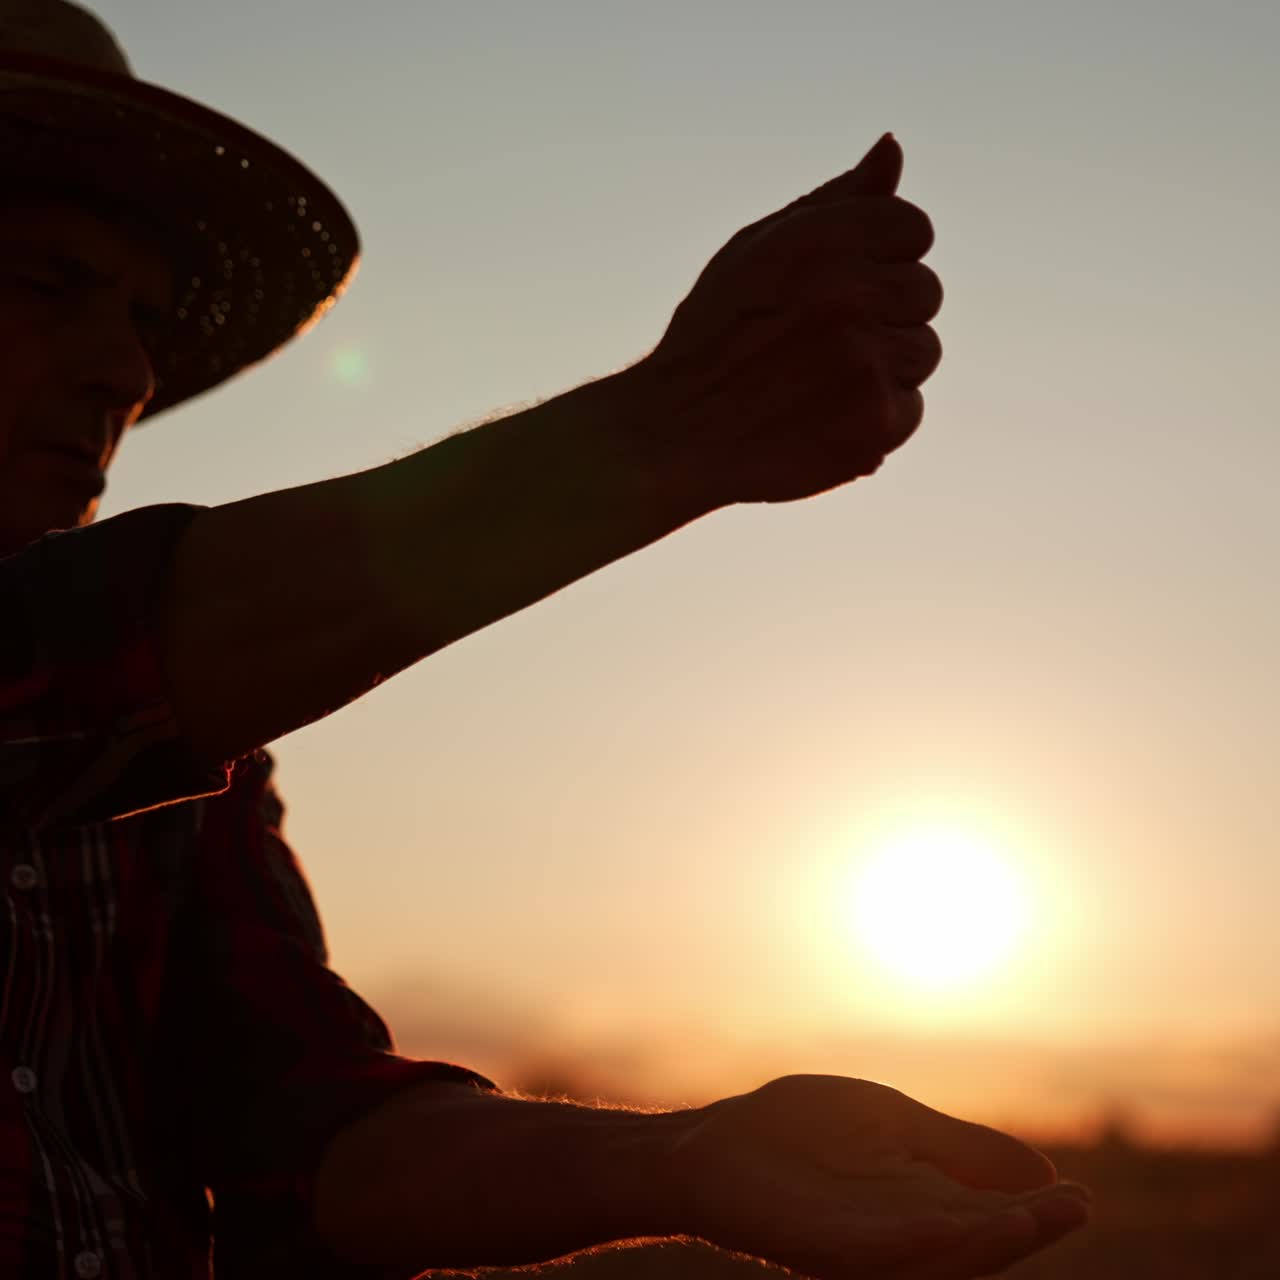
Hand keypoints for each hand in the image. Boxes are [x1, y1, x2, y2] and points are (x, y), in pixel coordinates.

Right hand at [636, 134, 940, 506]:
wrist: (671, 437)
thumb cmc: (712, 339)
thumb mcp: (756, 250)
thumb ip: (833, 201)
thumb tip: (891, 147)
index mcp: (821, 239)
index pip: (912, 228)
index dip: (878, 261)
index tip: (833, 291)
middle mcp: (848, 294)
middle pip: (924, 291)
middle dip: (882, 315)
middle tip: (816, 345)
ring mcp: (866, 360)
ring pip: (922, 350)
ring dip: (882, 368)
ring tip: (817, 384)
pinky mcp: (875, 421)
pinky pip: (909, 408)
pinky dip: (873, 420)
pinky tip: (821, 422)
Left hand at [667, 1075, 1089, 1279]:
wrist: (717, 1146)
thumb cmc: (802, 1134)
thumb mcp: (894, 1127)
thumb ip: (959, 1150)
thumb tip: (1042, 1168)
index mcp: (921, 1210)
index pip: (988, 1218)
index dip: (1034, 1212)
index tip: (1080, 1195)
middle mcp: (899, 1239)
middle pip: (973, 1244)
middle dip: (1024, 1230)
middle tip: (1074, 1207)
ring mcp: (861, 1245)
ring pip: (938, 1254)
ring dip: (987, 1239)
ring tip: (1034, 1216)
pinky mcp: (822, 1242)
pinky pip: (881, 1249)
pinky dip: (923, 1239)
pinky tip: (954, 1220)